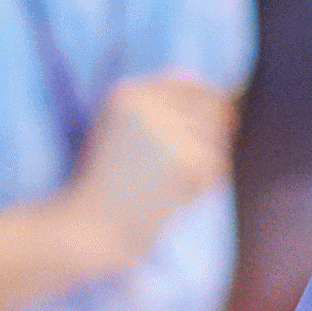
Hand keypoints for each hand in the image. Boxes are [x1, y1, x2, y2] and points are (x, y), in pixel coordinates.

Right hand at [57, 73, 235, 274]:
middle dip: (209, 137)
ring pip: (217, 138)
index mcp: (127, 92)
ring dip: (202, 164)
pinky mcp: (184, 158)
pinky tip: (168, 199)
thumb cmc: (106, 188)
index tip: (210, 123)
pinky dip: (199, 186)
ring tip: (164, 186)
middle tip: (182, 168)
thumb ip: (162, 112)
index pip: (188, 81)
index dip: (207, 100)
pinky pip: (215, 166)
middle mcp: (147, 103)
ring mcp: (167, 129)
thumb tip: (223, 99)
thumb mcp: (121, 135)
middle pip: (213, 107)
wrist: (88, 228)